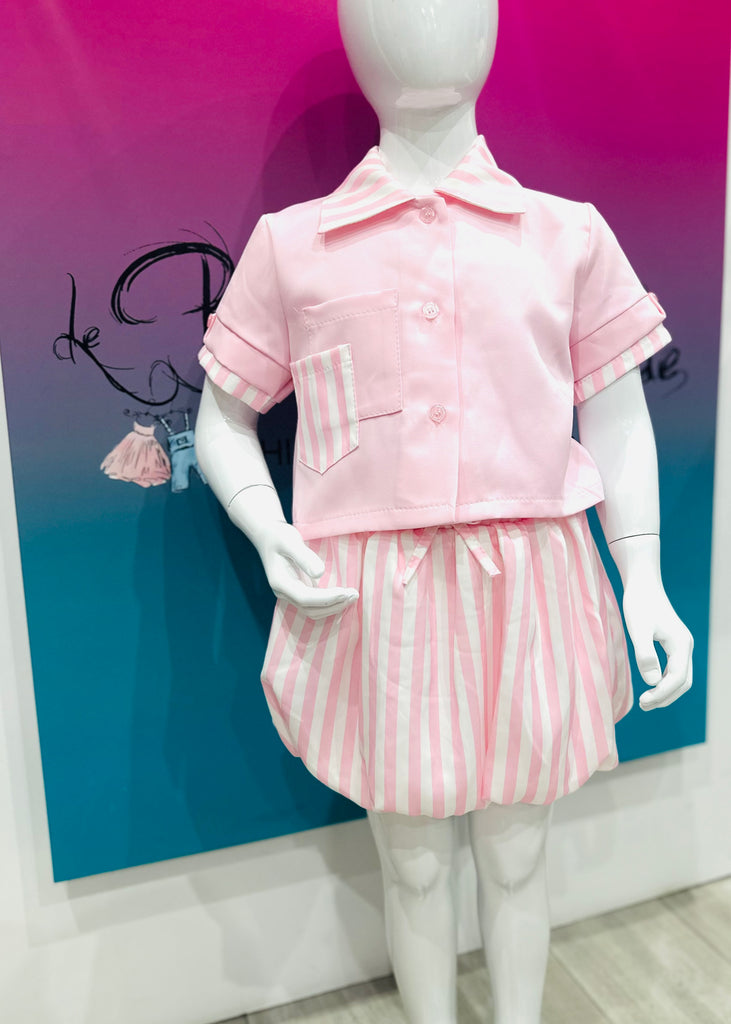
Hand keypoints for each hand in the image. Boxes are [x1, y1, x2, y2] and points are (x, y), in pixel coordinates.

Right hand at [258, 521, 358, 619]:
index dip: (326, 598)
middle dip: (333, 605)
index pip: (305, 598)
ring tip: (352, 596)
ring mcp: (290, 594)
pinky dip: (329, 604)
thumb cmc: (279, 536)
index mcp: (280, 582)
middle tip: (354, 594)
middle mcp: (284, 592)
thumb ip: (304, 557)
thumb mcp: (290, 541)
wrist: (268, 536)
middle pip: (310, 609)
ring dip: (333, 607)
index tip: (345, 592)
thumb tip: (320, 573)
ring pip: (313, 611)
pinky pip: (314, 605)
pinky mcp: (298, 591)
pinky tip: (343, 596)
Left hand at [622, 580, 692, 709]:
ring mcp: (681, 644)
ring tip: (646, 701)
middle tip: (644, 706)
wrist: (643, 583)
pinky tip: (650, 684)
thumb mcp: (638, 629)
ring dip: (666, 691)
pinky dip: (665, 681)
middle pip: (683, 682)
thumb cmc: (639, 603)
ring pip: (681, 676)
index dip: (662, 694)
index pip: (677, 678)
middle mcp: (686, 646)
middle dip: (666, 697)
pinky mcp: (673, 642)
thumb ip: (645, 654)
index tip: (644, 701)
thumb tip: (652, 682)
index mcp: (681, 643)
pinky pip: (674, 668)